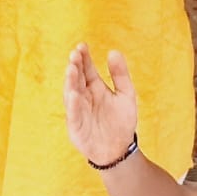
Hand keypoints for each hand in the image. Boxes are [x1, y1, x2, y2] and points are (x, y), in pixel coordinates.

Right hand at [63, 45, 138, 167]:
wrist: (119, 149)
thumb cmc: (121, 121)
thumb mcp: (126, 94)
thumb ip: (120, 74)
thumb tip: (113, 51)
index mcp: (94, 86)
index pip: (86, 68)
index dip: (83, 57)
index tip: (82, 46)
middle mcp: (84, 96)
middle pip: (77, 78)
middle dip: (75, 66)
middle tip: (75, 54)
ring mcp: (78, 110)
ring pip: (71, 93)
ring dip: (70, 82)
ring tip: (72, 69)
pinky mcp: (76, 125)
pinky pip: (73, 114)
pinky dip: (73, 105)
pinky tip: (74, 94)